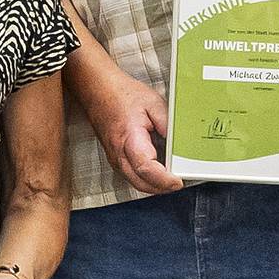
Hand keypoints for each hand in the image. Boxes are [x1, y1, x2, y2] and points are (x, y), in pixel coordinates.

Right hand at [75, 62, 181, 194]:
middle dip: (162, 188)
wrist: (98, 91)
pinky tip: (158, 170)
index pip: (146, 168)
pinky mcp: (115, 159)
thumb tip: (179, 145)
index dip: (164, 179)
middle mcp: (119, 154)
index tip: (178, 181)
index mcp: (129, 138)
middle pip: (141, 183)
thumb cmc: (122, 95)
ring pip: (136, 183)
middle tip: (179, 182)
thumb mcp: (153, 103)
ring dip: (154, 185)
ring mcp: (115, 159)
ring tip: (171, 176)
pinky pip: (132, 176)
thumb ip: (168, 125)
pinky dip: (146, 179)